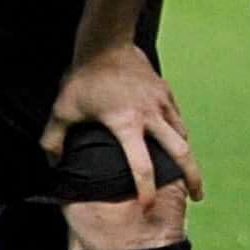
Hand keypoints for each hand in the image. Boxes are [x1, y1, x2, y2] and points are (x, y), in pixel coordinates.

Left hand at [47, 44, 200, 208]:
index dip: (146, 190)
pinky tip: (174, 142)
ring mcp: (161, 102)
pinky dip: (178, 134)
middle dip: (192, 176)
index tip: (149, 207)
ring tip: (187, 172)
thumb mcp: (62, 111)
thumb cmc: (83, 78)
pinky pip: (176, 118)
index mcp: (126, 125)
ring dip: (186, 156)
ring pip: (182, 135)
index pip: (142, 166)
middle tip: (197, 197)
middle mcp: (149, 116)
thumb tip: (54, 164)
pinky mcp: (165, 92)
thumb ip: (53, 142)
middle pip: (180, 152)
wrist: (106, 42)